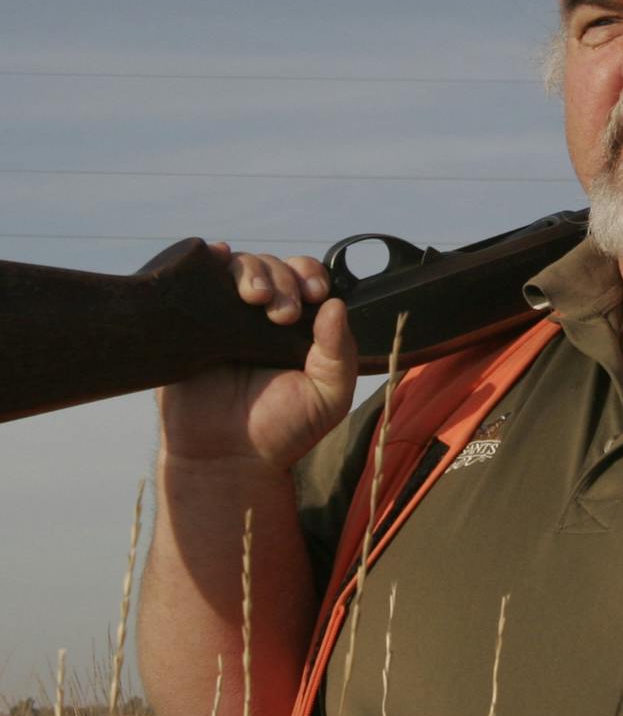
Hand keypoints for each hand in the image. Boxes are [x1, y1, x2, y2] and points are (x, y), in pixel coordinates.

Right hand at [157, 245, 358, 471]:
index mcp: (300, 325)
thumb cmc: (284, 429)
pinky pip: (197, 280)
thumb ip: (339, 352)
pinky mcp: (191, 322)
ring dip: (251, 271)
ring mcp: (225, 316)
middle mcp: (263, 314)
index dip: (310, 276)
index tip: (314, 294)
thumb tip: (335, 305)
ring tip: (255, 298)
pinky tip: (217, 257)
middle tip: (282, 314)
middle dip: (282, 279)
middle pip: (274, 267)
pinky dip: (208, 260)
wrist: (227, 458)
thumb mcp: (328, 395)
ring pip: (239, 267)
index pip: (307, 279)